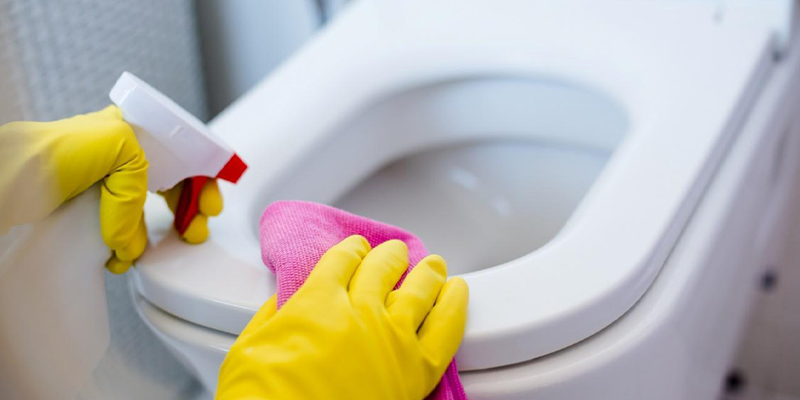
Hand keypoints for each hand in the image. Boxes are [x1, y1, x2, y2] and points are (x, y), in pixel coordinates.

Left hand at [0, 106, 221, 273]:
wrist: (8, 179)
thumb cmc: (52, 151)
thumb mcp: (118, 145)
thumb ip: (141, 184)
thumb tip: (132, 237)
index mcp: (131, 133)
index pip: (182, 155)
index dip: (202, 180)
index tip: (210, 204)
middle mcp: (118, 159)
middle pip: (170, 186)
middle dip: (188, 211)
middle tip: (193, 230)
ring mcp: (102, 189)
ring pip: (144, 215)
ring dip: (154, 237)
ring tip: (149, 249)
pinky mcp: (84, 215)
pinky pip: (118, 236)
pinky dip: (126, 250)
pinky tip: (122, 257)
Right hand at [215, 235, 468, 399]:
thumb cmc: (263, 399)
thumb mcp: (248, 348)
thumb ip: (270, 318)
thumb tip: (281, 305)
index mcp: (318, 300)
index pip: (342, 261)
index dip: (351, 250)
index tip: (357, 248)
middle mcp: (360, 311)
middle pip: (383, 268)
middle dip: (390, 257)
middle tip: (396, 253)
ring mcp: (392, 338)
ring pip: (419, 290)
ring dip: (427, 272)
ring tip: (434, 265)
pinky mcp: (416, 370)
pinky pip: (447, 327)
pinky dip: (455, 304)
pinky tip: (458, 291)